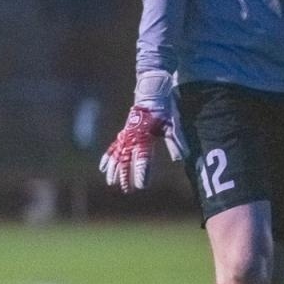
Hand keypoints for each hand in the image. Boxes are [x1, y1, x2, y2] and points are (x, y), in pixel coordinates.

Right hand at [99, 70, 184, 192]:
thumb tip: (180, 158)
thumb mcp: (172, 125)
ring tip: (112, 182)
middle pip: (126, 159)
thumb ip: (175, 142)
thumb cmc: (164, 112)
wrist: (151, 95)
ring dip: (115, 169)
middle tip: (126, 189)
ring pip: (117, 155)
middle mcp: (133, 137)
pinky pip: (113, 148)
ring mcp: (126, 135)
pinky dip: (108, 158)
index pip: (143, 157)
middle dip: (126, 174)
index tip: (141, 185)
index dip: (142, 172)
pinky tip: (103, 168)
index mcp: (145, 135)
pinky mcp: (124, 134)